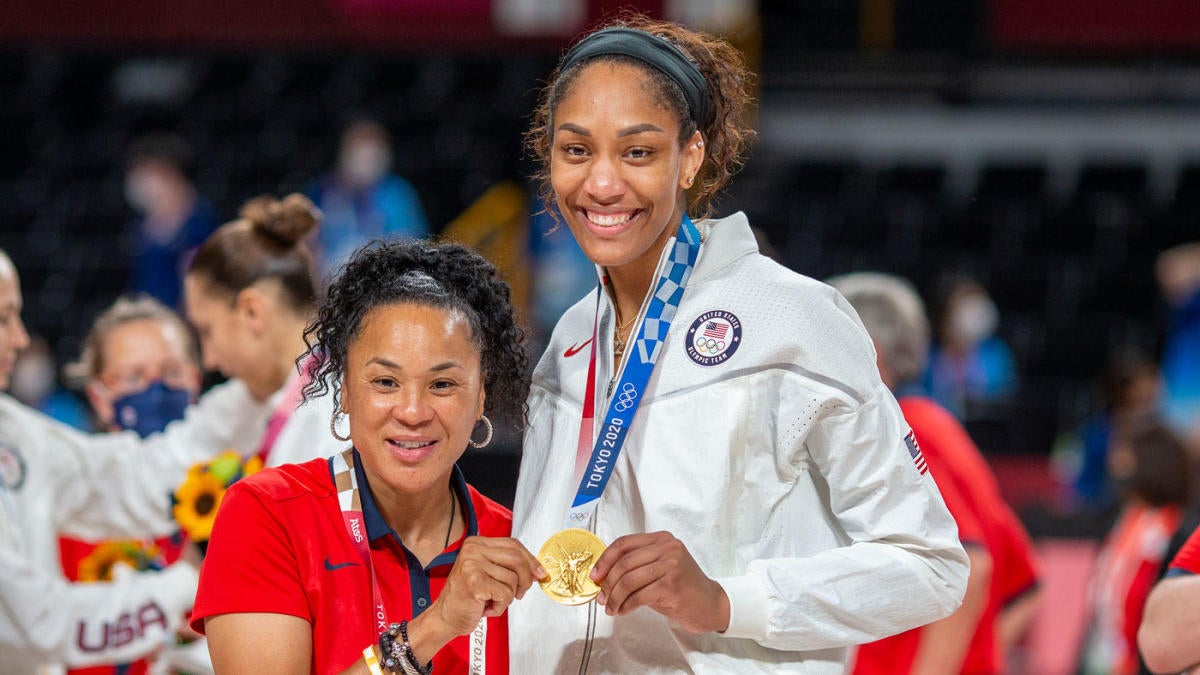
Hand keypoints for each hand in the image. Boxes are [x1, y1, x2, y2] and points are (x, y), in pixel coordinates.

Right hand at [408, 537, 544, 661]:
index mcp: (476, 543)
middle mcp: (473, 550)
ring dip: (508, 597)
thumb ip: (509, 566)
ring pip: (512, 579)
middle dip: (526, 579)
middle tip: (520, 594)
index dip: (530, 559)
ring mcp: (472, 564)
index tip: (540, 572)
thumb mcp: (488, 574)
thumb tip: (538, 570)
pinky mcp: (474, 582)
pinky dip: (501, 606)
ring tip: (492, 601)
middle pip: (517, 558)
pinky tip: (487, 607)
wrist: (444, 617)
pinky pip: (505, 593)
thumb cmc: (467, 598)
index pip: (513, 544)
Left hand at [589, 531, 729, 633]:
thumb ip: (637, 565)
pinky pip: (638, 596)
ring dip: (614, 597)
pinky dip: (625, 605)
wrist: (710, 604)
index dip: (605, 559)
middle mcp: (668, 548)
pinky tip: (623, 611)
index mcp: (662, 539)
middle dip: (607, 583)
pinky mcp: (671, 586)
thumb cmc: (682, 587)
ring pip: (628, 580)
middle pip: (624, 562)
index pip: (624, 543)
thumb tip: (603, 575)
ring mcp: (671, 566)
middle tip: (601, 598)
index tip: (595, 575)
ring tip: (611, 608)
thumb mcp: (660, 568)